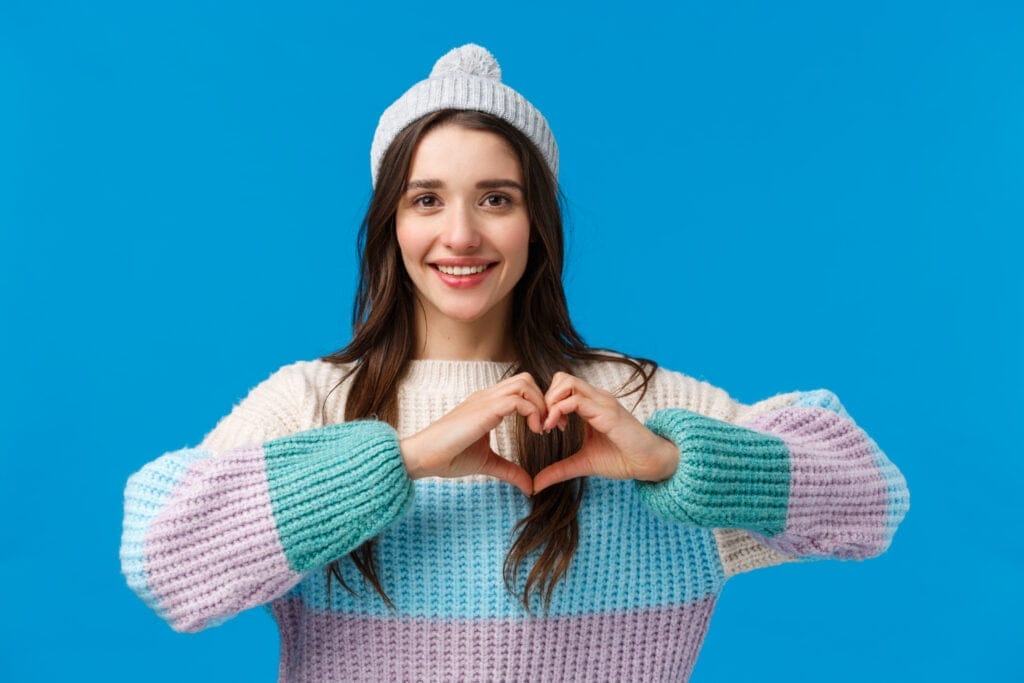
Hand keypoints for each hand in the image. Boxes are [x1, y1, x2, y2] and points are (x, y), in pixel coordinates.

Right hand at [399, 372, 544, 496]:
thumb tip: (529, 486)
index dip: (538, 404)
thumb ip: (509, 470)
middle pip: (526, 379)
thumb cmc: (449, 457)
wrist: (423, 457)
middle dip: (544, 400)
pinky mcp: (484, 410)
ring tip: (541, 429)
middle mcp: (487, 397)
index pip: (520, 388)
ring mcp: (485, 400)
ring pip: (524, 383)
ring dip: (540, 404)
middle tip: (549, 427)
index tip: (545, 429)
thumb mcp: (487, 463)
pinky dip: (533, 412)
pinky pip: (518, 400)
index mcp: (487, 404)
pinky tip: (535, 431)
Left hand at [533, 372, 679, 493]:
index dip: (547, 403)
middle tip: (545, 423)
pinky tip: (558, 428)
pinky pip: (576, 400)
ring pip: (566, 382)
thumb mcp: (583, 463)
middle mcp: (596, 398)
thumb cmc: (621, 459)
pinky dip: (558, 411)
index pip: (562, 386)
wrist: (649, 464)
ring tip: (550, 425)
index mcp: (591, 404)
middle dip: (545, 399)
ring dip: (550, 402)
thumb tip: (536, 484)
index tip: (545, 426)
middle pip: (561, 378)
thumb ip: (559, 469)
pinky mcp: (607, 412)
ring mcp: (602, 402)